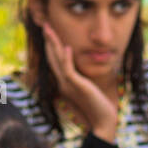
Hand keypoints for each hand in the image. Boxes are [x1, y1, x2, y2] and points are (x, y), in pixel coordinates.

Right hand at [42, 22, 118, 142]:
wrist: (102, 123)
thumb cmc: (98, 108)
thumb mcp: (88, 91)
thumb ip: (81, 82)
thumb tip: (81, 74)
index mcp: (64, 83)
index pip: (54, 61)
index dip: (51, 46)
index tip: (50, 32)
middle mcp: (63, 83)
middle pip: (52, 58)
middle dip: (49, 40)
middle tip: (44, 24)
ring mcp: (68, 85)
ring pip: (57, 60)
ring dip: (53, 43)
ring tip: (49, 29)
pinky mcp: (77, 87)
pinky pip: (69, 70)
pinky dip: (66, 58)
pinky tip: (67, 47)